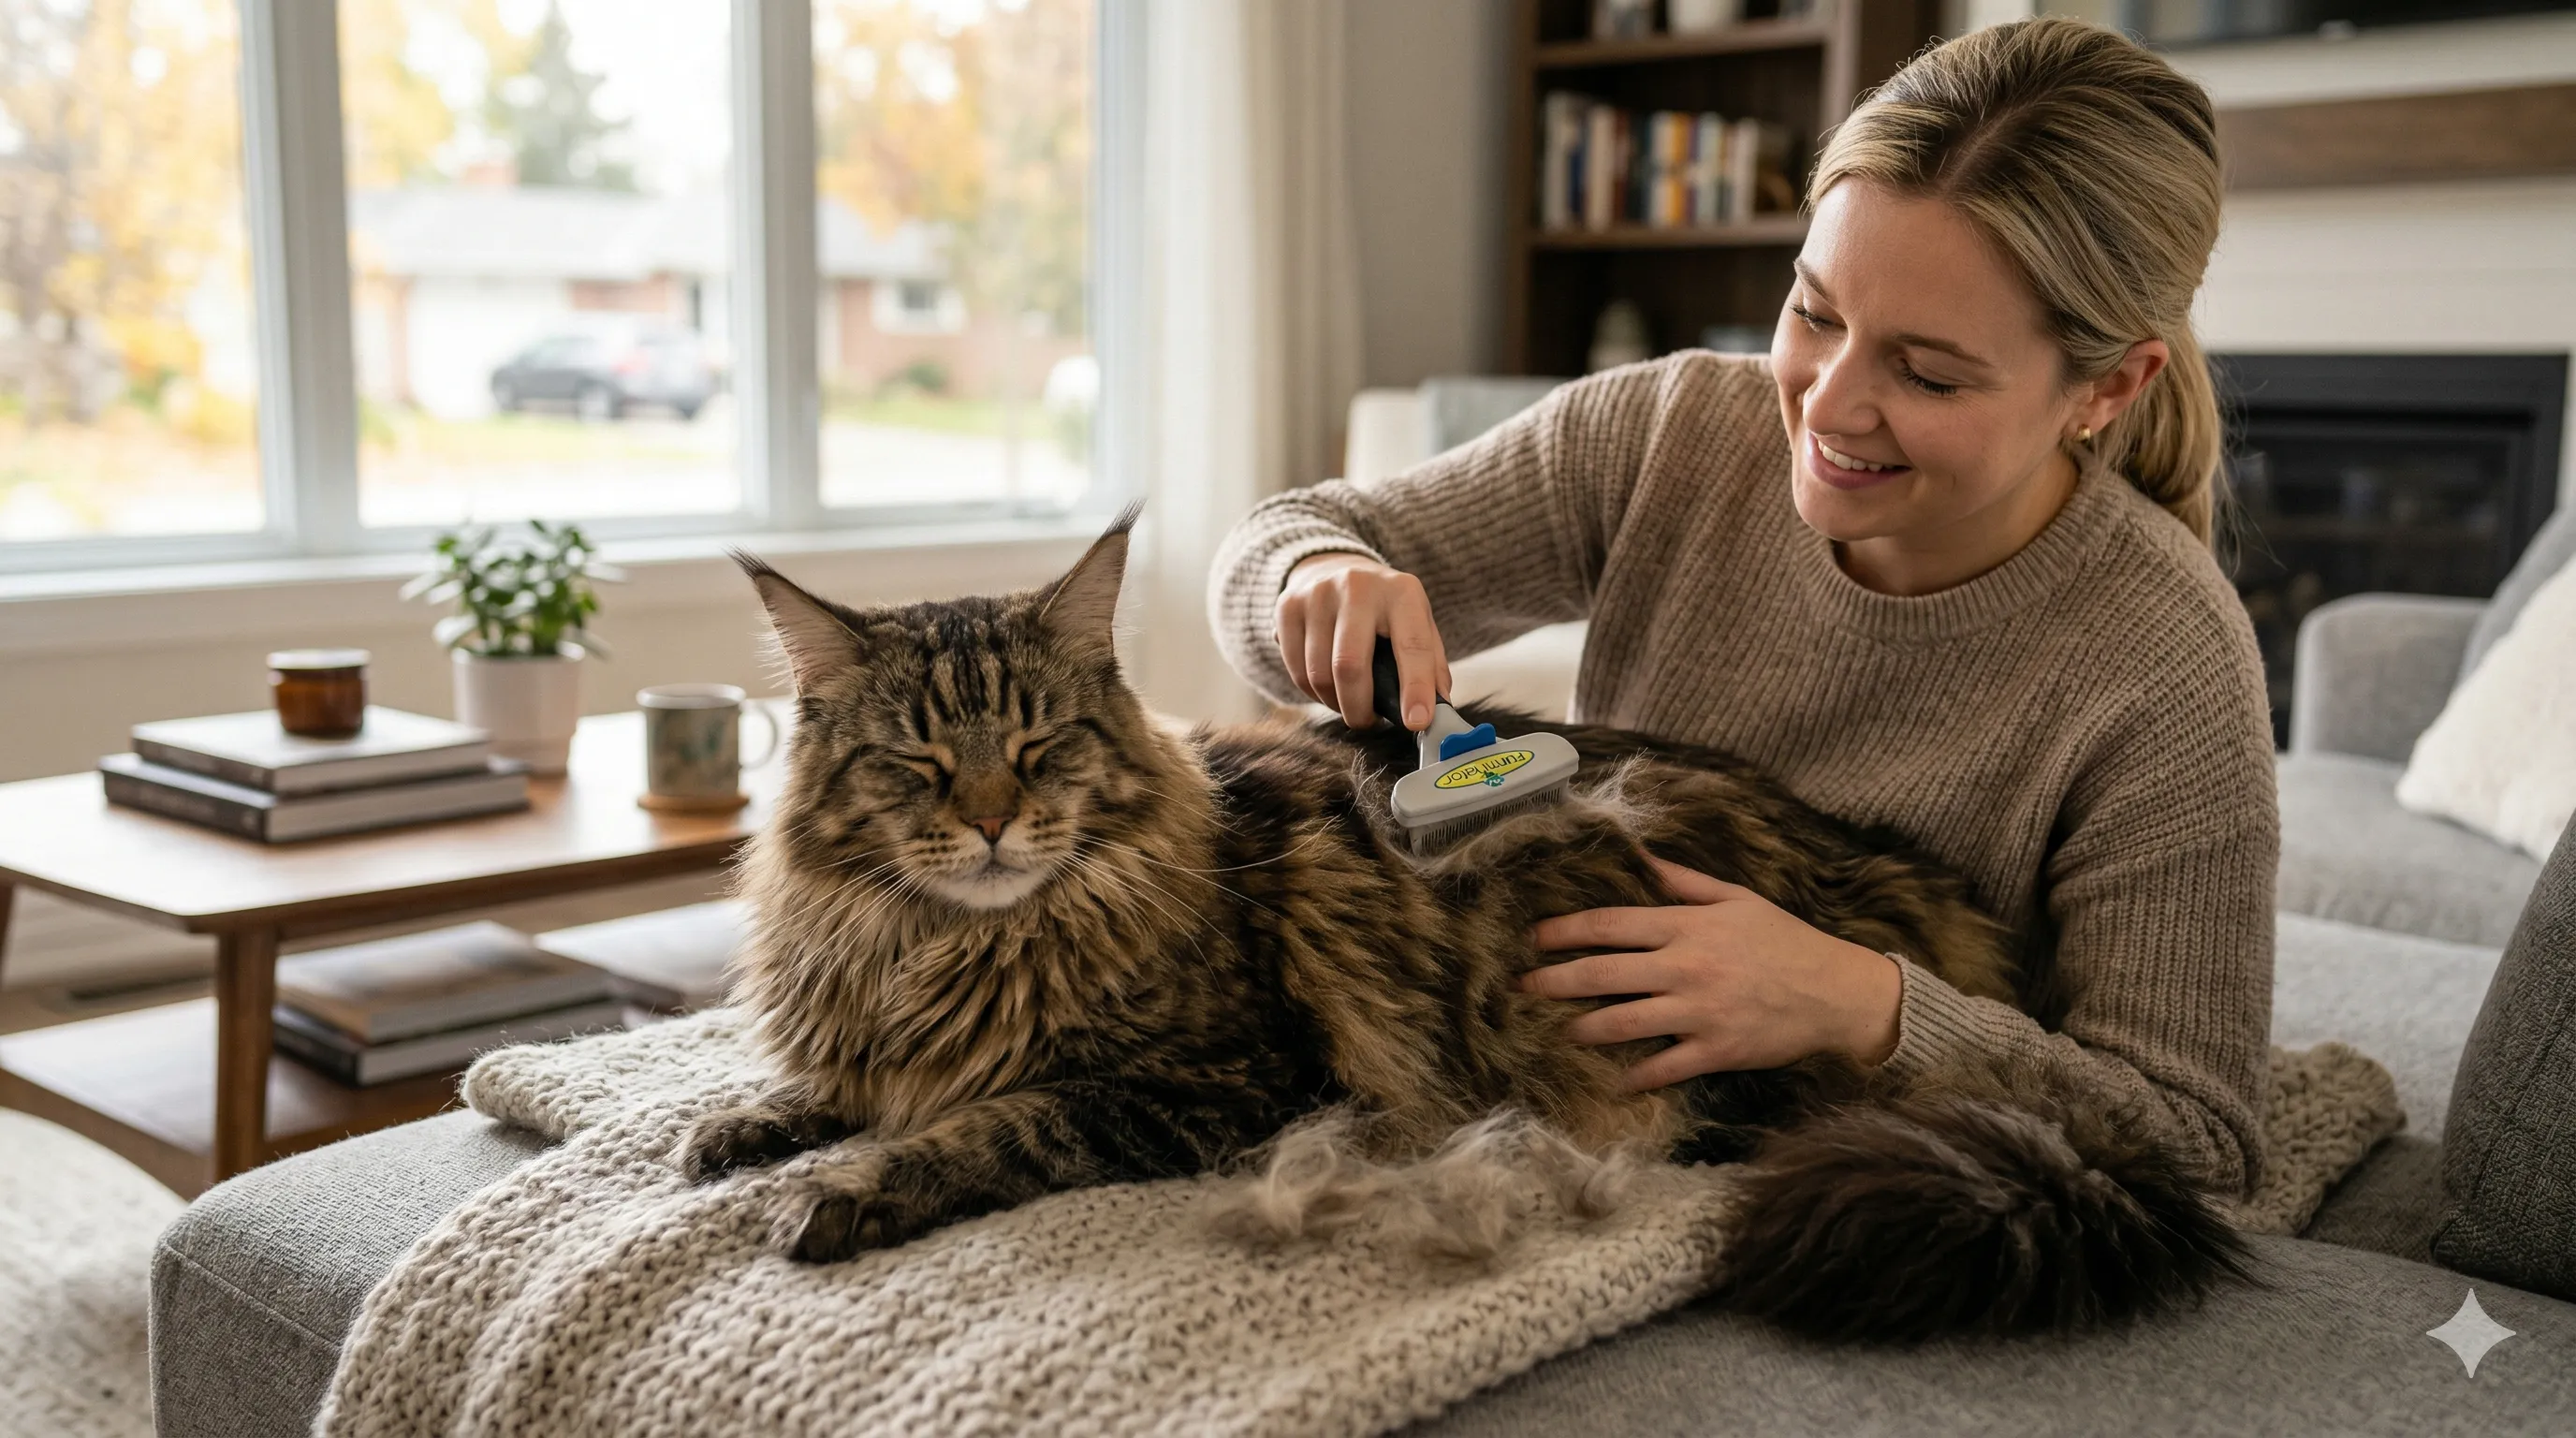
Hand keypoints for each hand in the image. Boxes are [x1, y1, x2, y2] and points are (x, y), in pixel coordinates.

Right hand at [1275, 552, 1451, 729]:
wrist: (1336, 568)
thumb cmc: (1385, 609)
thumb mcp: (1418, 624)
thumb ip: (1432, 666)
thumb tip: (1439, 712)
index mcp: (1402, 592)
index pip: (1412, 646)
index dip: (1415, 688)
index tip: (1417, 722)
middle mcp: (1358, 586)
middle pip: (1349, 665)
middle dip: (1359, 708)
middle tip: (1367, 722)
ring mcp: (1317, 594)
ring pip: (1318, 674)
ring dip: (1334, 703)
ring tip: (1348, 702)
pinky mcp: (1288, 607)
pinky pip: (1295, 670)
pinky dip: (1312, 692)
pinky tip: (1327, 687)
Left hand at [1520, 857, 1904, 1089]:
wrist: (1836, 992)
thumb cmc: (1785, 941)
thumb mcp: (1737, 898)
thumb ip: (1683, 881)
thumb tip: (1639, 857)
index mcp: (1686, 927)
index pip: (1609, 925)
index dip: (1565, 931)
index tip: (1533, 937)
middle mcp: (1684, 968)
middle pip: (1602, 973)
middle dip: (1554, 980)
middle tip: (1521, 987)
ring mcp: (1697, 1012)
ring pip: (1622, 1022)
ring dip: (1582, 1028)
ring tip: (1556, 1031)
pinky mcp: (1715, 1051)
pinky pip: (1663, 1067)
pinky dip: (1634, 1077)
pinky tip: (1611, 1083)